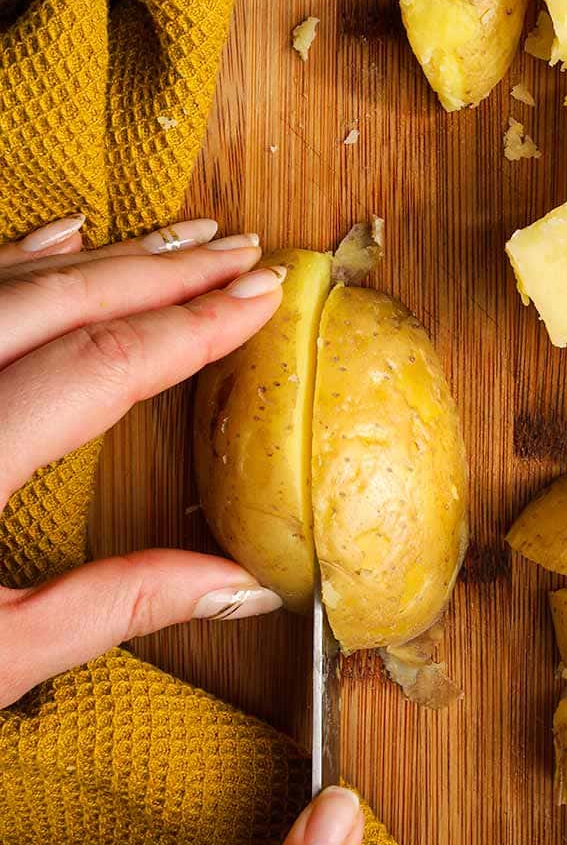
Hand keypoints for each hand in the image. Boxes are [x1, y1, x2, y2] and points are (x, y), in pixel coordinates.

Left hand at [0, 212, 288, 705]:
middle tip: (244, 250)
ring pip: (1, 282)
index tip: (263, 298)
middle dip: (161, 270)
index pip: (102, 367)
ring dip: (99, 257)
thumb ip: (112, 606)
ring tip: (178, 240)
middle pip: (58, 302)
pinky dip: (13, 259)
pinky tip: (57, 239)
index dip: (193, 327)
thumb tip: (237, 586)